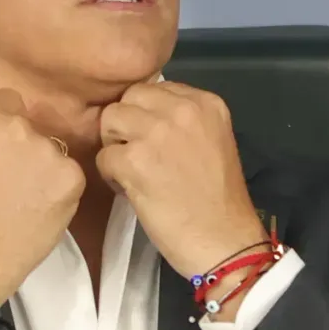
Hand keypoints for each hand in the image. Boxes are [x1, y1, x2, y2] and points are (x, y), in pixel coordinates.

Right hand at [0, 89, 85, 307]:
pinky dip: (61, 189)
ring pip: (55, 151)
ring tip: (29, 199)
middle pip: (34, 126)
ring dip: (46, 168)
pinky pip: (70, 175)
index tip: (5, 143)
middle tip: (16, 178)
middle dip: (28, 145)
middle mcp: (21, 127)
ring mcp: (50, 151)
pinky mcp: (73, 177)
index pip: (9, 100)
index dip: (7, 119)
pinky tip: (44, 209)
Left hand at [97, 81, 266, 282]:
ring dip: (115, 146)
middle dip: (126, 124)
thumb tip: (142, 112)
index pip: (154, 87)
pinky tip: (131, 190)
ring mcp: (157, 133)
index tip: (154, 140)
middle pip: (129, 98)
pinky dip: (110, 175)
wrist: (224, 242)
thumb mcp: (212, 140)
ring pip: (110, 120)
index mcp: (205, 103)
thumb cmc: (218, 200)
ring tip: (133, 171)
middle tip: (137, 154)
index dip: (145, 114)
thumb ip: (182, 120)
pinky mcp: (135, 160)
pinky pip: (103, 156)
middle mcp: (182, 110)